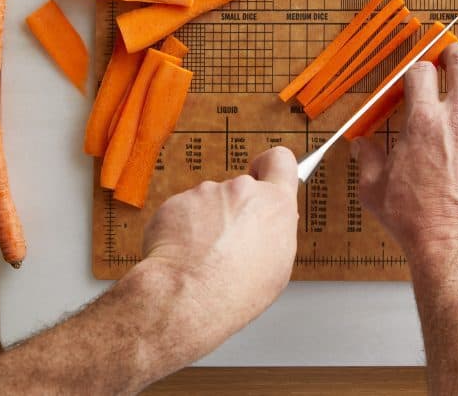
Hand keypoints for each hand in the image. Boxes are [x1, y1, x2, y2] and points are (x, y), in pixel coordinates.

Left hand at [134, 146, 298, 354]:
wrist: (189, 297)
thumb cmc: (235, 291)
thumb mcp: (278, 267)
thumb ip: (276, 232)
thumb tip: (271, 227)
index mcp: (274, 204)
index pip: (281, 161)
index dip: (269, 167)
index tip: (263, 174)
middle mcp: (242, 191)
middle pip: (240, 191)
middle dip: (234, 211)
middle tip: (229, 243)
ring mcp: (206, 193)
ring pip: (208, 203)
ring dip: (206, 223)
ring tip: (203, 257)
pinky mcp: (177, 202)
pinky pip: (182, 212)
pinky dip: (182, 230)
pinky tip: (184, 256)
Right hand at [352, 43, 457, 260]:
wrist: (452, 242)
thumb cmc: (414, 219)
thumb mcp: (375, 188)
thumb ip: (368, 160)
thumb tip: (360, 146)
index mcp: (423, 122)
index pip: (420, 72)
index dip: (418, 69)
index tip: (419, 77)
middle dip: (456, 54)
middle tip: (453, 59)